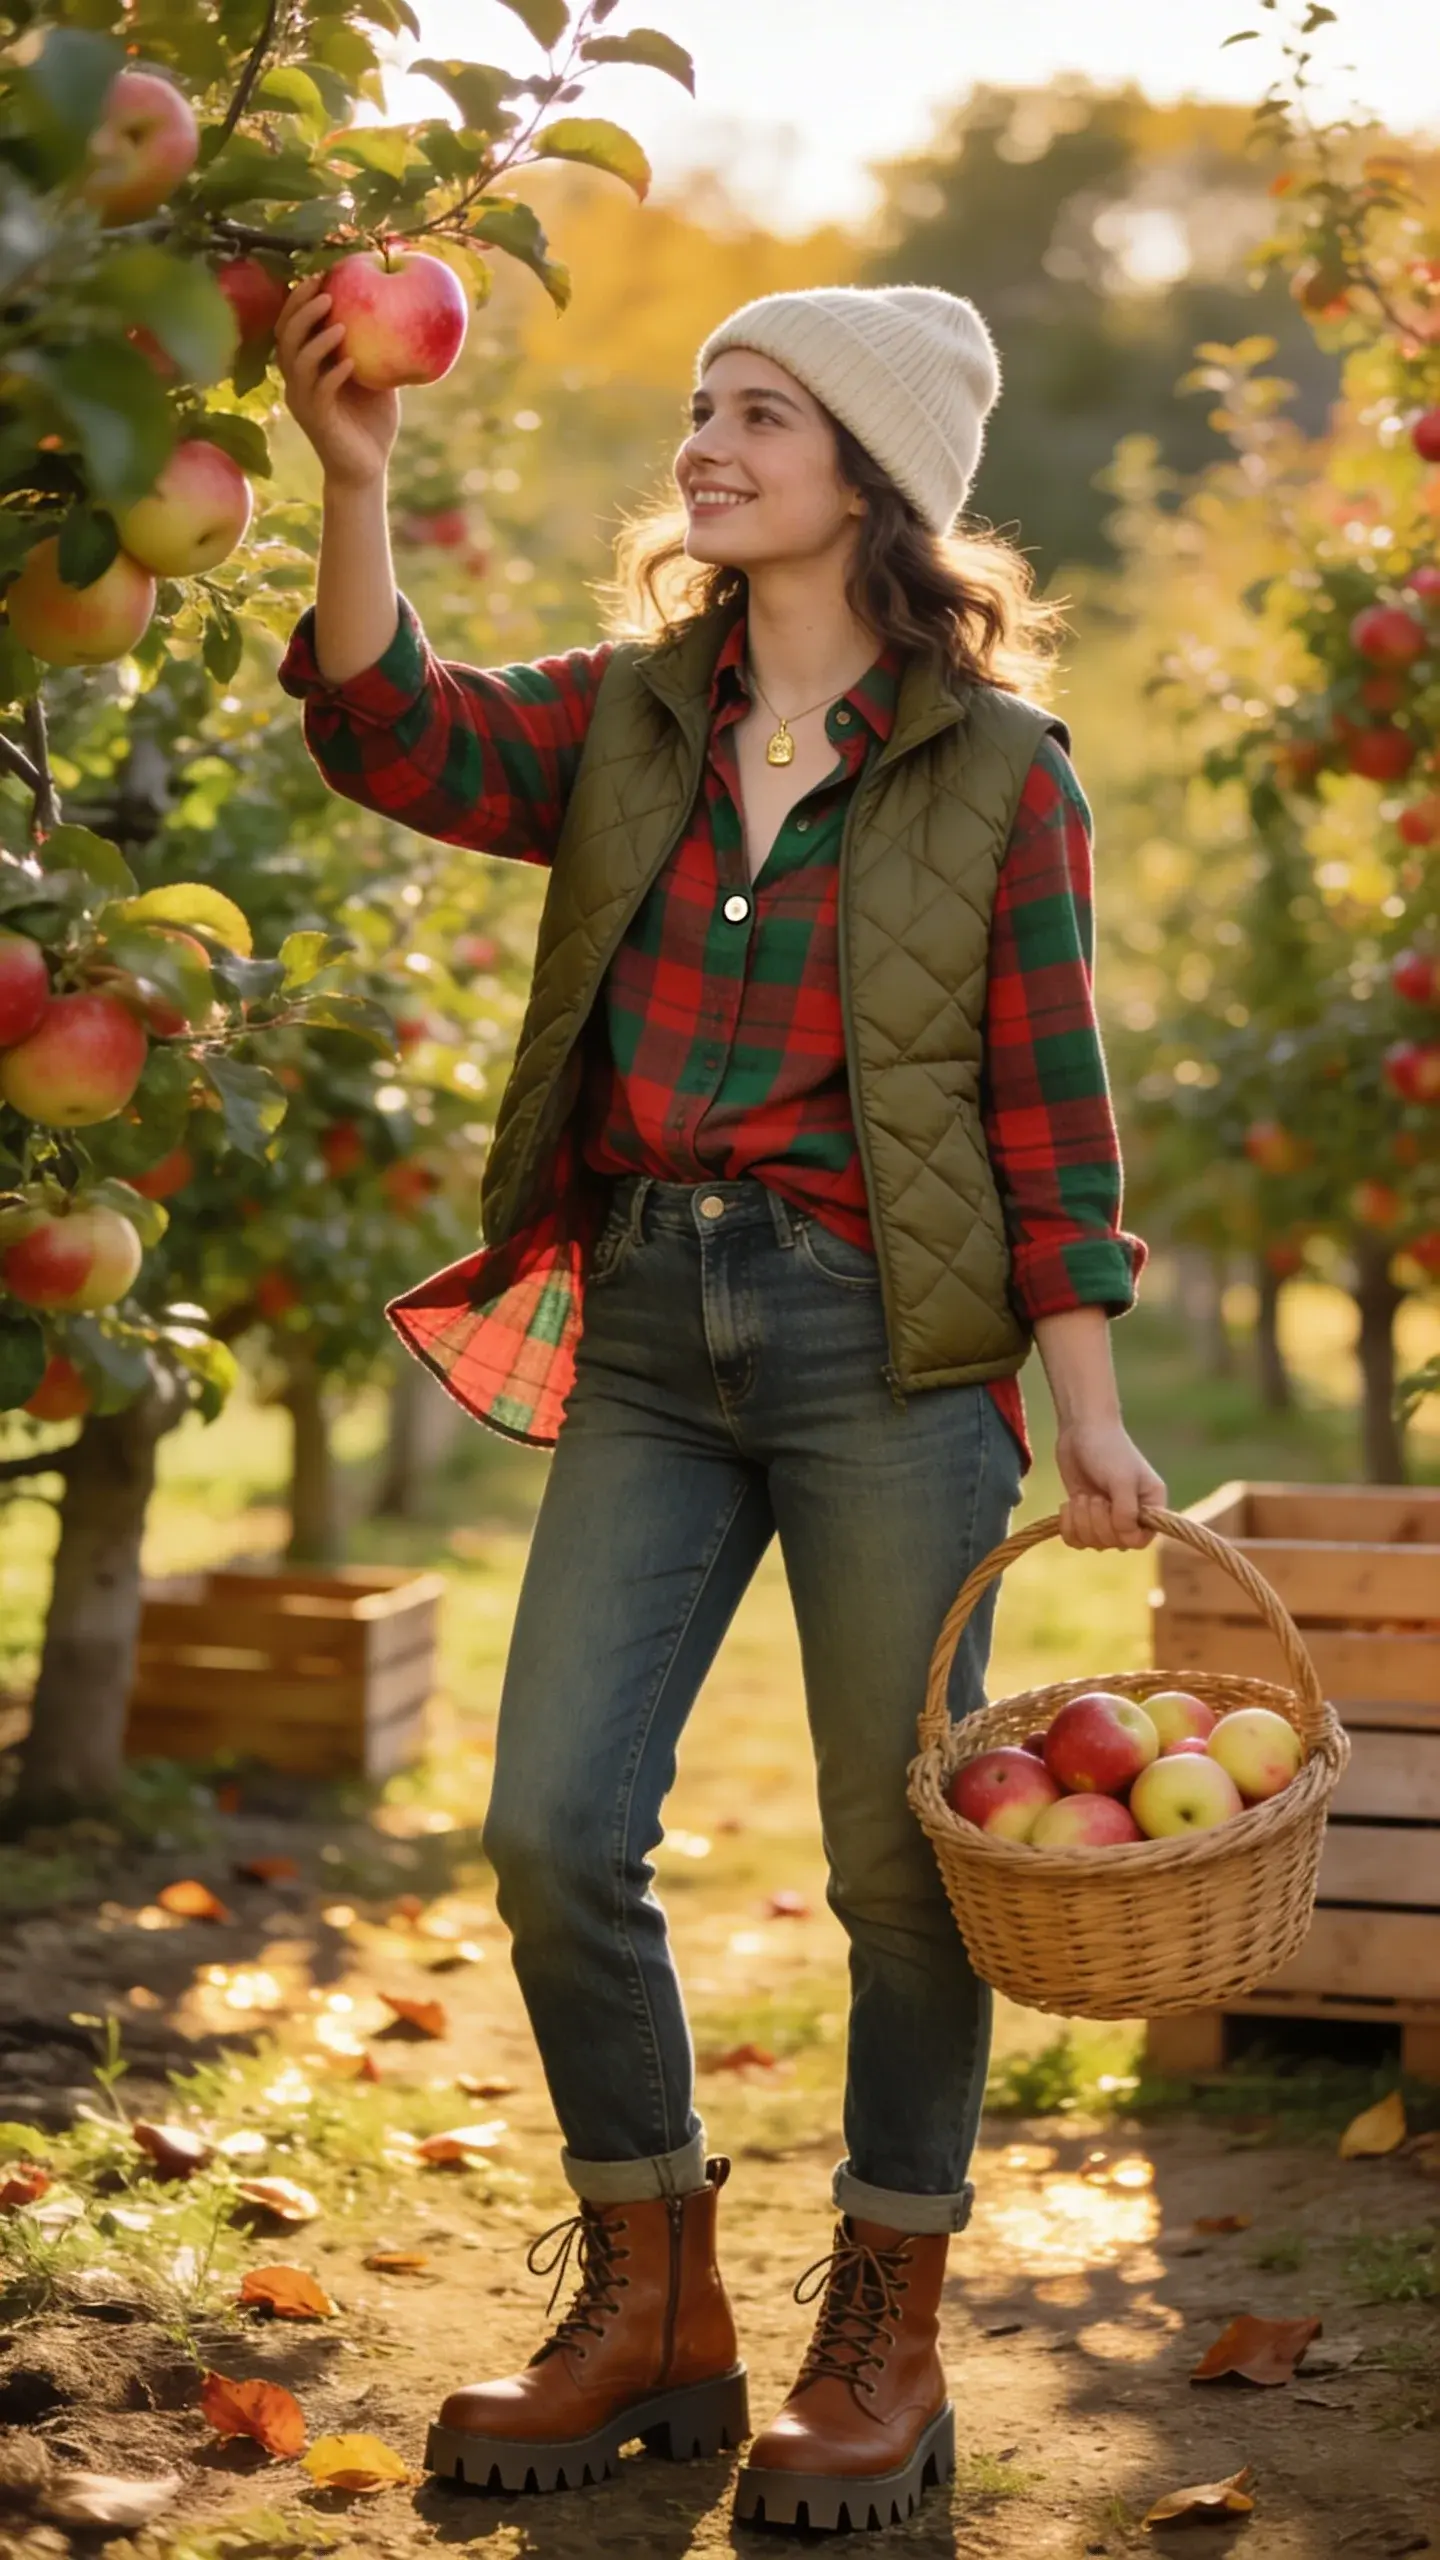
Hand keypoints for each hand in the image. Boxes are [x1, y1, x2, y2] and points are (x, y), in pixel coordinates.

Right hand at [276, 273, 399, 491]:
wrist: (367, 469)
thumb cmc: (372, 422)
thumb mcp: (376, 376)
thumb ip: (376, 346)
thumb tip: (396, 306)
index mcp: (306, 366)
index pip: (291, 324)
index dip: (299, 298)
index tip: (321, 274)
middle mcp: (297, 381)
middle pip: (285, 336)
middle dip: (300, 309)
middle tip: (323, 289)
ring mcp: (304, 401)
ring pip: (296, 362)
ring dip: (315, 338)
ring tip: (338, 322)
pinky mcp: (317, 421)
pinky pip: (319, 392)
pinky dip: (334, 374)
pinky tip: (351, 362)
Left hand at [1055, 1419, 1165, 1550]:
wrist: (1081, 1429)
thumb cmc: (1108, 1449)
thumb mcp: (1121, 1479)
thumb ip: (1127, 1511)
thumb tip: (1126, 1537)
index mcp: (1151, 1506)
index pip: (1140, 1541)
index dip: (1122, 1533)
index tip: (1111, 1510)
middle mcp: (1131, 1515)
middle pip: (1113, 1543)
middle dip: (1096, 1522)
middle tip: (1094, 1496)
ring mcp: (1106, 1516)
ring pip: (1092, 1543)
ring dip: (1081, 1521)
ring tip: (1082, 1497)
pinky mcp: (1085, 1515)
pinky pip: (1075, 1540)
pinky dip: (1067, 1526)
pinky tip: (1068, 1504)